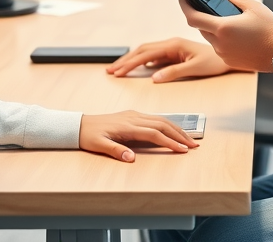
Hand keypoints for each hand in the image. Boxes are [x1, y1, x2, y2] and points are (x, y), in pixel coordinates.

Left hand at [79, 111, 198, 161]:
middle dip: (180, 135)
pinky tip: (173, 130)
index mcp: (128, 126)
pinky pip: (155, 118)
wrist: (79, 125)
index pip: (155, 134)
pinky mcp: (133, 115)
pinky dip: (168, 124)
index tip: (182, 150)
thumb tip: (130, 158)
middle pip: (163, 124)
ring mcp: (135, 115)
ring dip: (176, 128)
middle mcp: (134, 118)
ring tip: (188, 138)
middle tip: (194, 145)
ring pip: (161, 120)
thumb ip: (115, 150)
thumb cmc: (89, 136)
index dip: (170, 142)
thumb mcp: (98, 146)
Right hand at [106, 38, 232, 81]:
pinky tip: (138, 68)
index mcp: (173, 45)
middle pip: (142, 50)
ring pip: (146, 53)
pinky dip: (142, 62)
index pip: (146, 54)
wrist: (228, 56)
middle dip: (125, 61)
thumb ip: (174, 72)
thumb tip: (154, 77)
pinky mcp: (174, 53)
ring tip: (119, 70)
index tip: (118, 72)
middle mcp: (170, 43)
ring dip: (132, 60)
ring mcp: (172, 48)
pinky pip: (154, 56)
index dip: (130, 63)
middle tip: (111, 71)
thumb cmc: (214, 62)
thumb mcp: (194, 68)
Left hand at [180, 0, 272, 72]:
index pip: (193, 17)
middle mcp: (219, 42)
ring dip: (213, 29)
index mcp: (222, 27)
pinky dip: (222, 40)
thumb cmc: (270, 30)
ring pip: (210, 38)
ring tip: (228, 22)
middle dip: (201, 17)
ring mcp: (223, 54)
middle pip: (201, 27)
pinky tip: (235, 36)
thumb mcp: (253, 6)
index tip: (182, 0)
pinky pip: (219, 48)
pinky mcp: (228, 61)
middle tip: (208, 8)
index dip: (185, 7)